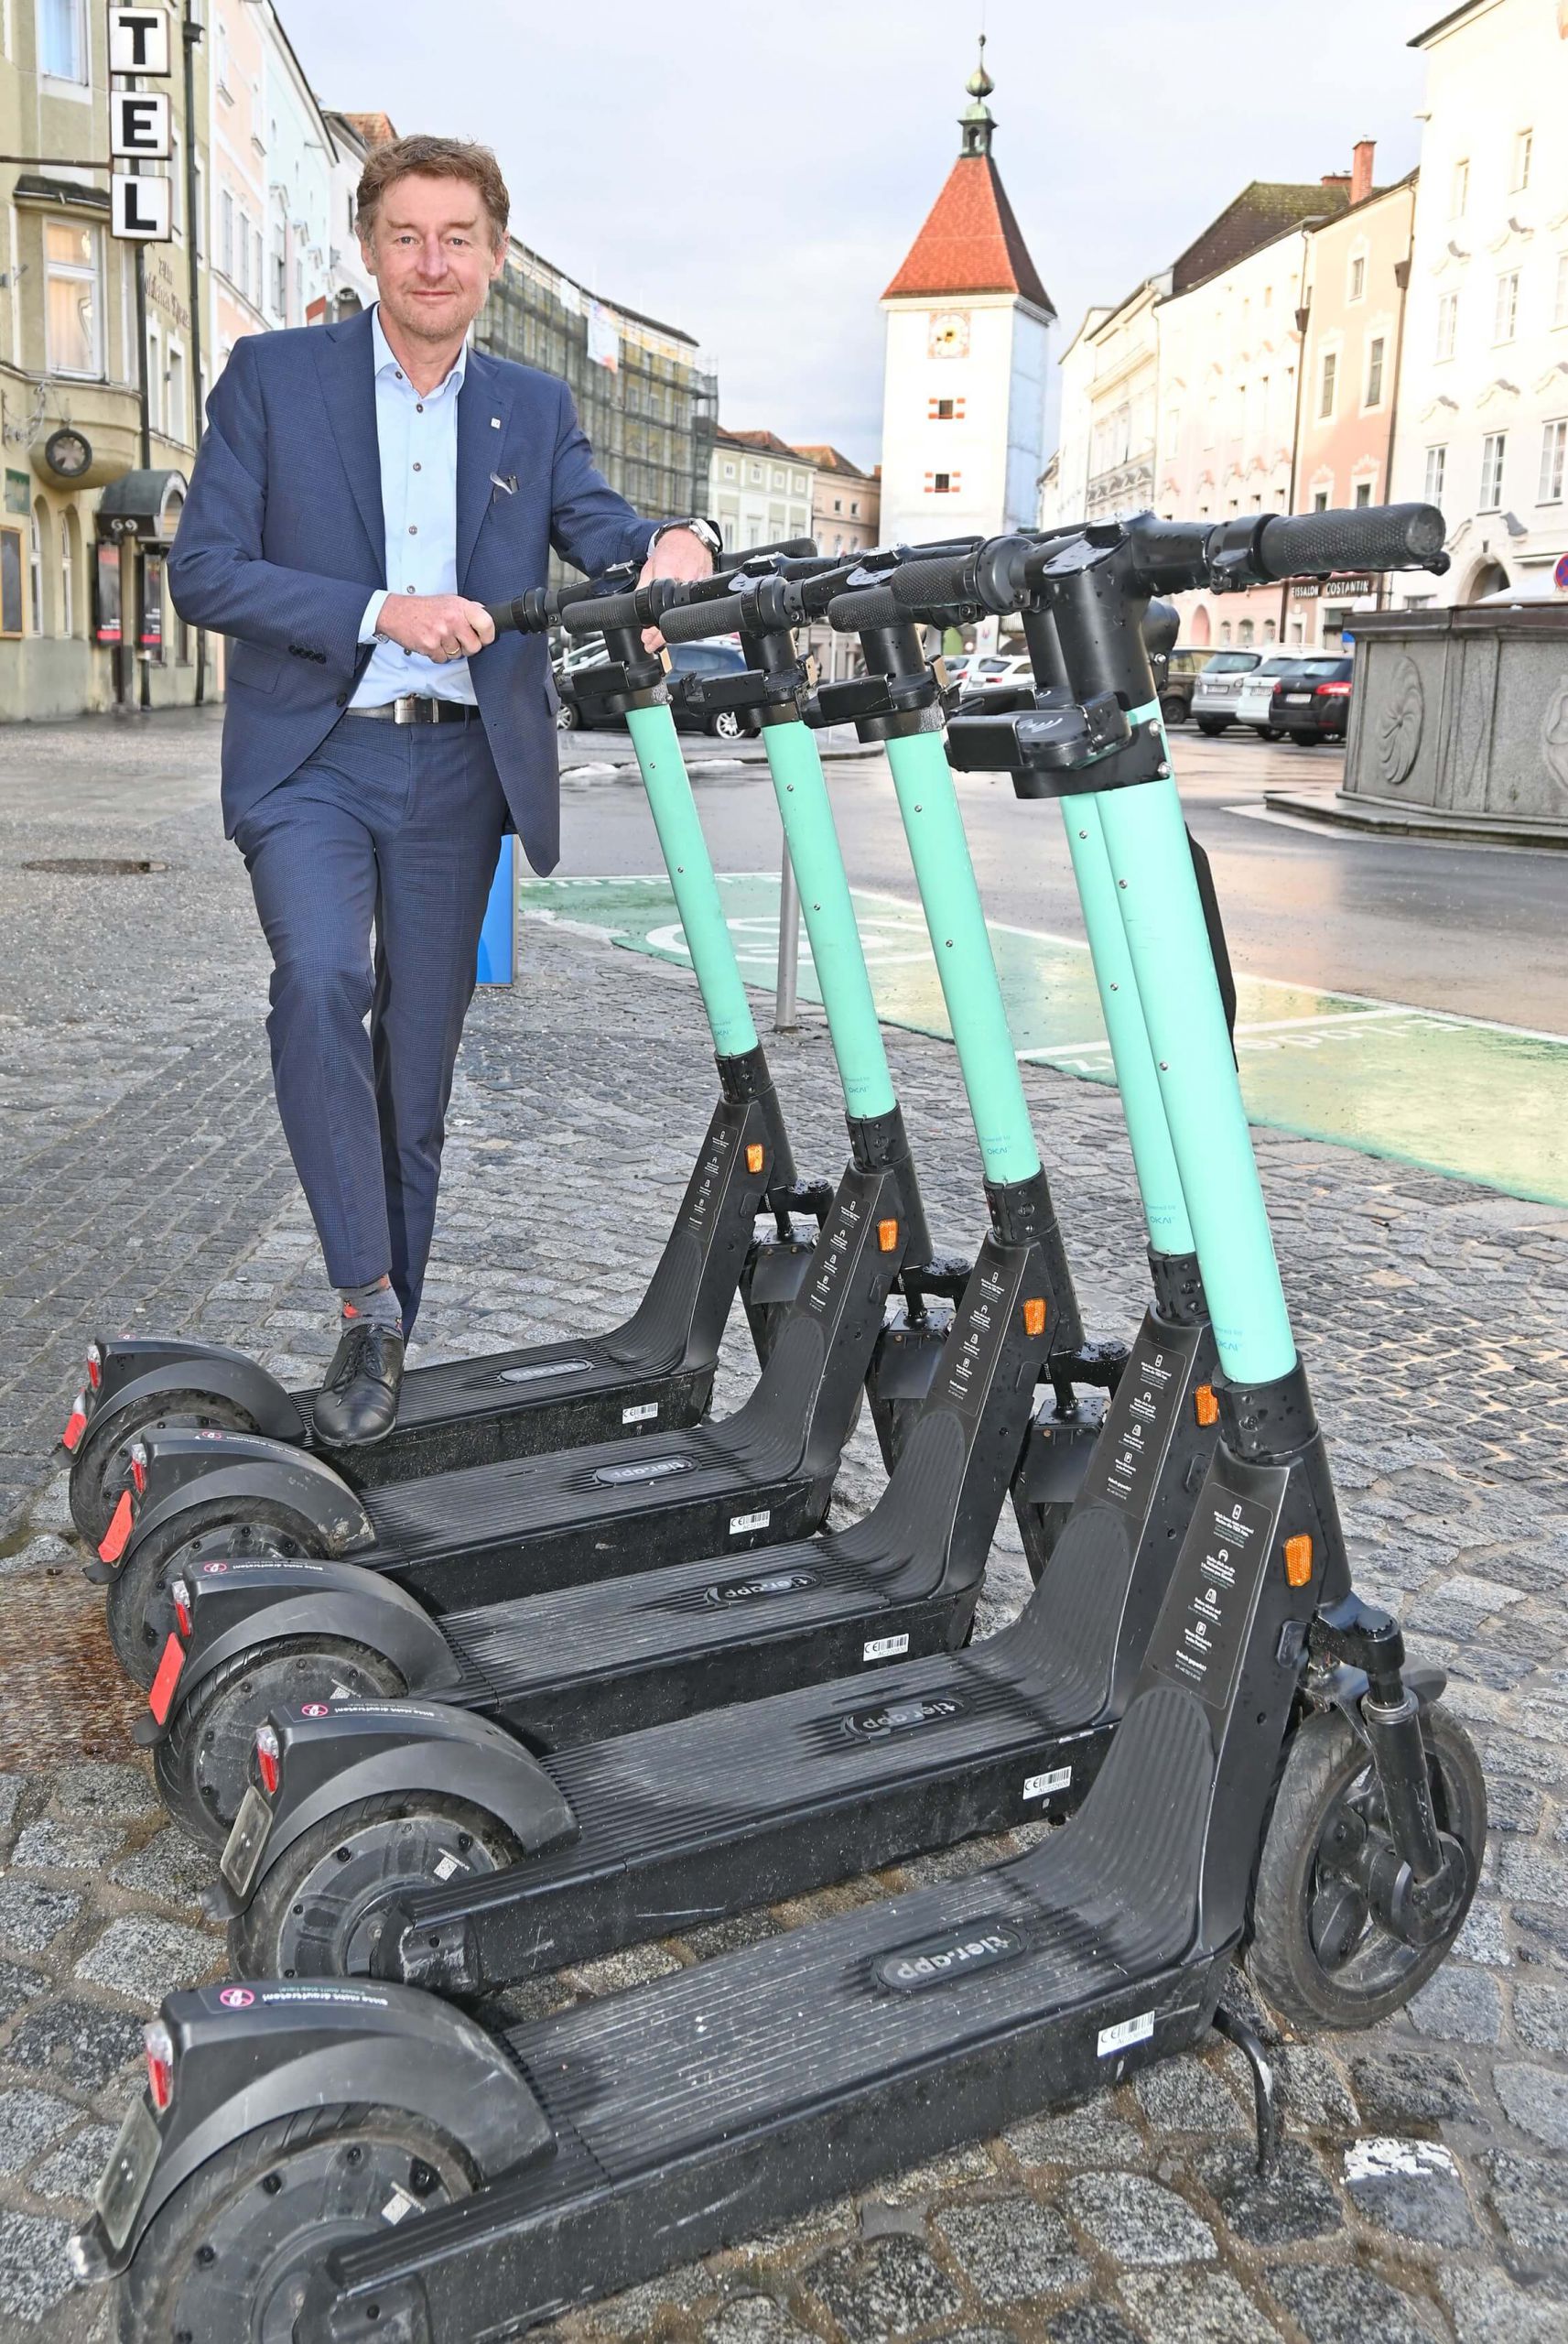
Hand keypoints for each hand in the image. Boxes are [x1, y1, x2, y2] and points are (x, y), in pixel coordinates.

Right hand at [375, 593, 496, 662]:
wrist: (396, 612)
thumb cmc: (423, 608)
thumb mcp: (448, 601)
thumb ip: (467, 610)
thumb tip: (486, 617)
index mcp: (460, 607)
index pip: (487, 624)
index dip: (488, 635)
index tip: (484, 638)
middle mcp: (453, 619)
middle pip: (474, 646)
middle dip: (467, 647)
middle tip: (457, 640)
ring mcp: (441, 633)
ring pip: (458, 655)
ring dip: (450, 651)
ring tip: (440, 638)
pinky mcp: (430, 646)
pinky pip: (443, 659)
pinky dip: (437, 655)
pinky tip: (431, 642)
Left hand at [637, 526, 715, 651]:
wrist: (689, 537)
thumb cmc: (670, 550)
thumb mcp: (649, 568)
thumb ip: (642, 590)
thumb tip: (638, 616)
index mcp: (670, 575)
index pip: (663, 611)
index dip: (656, 632)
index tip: (649, 641)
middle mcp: (687, 581)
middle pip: (677, 618)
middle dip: (664, 636)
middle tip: (653, 642)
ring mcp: (701, 585)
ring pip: (688, 616)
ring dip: (675, 629)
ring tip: (663, 633)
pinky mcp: (708, 587)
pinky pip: (697, 608)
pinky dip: (686, 617)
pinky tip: (677, 621)